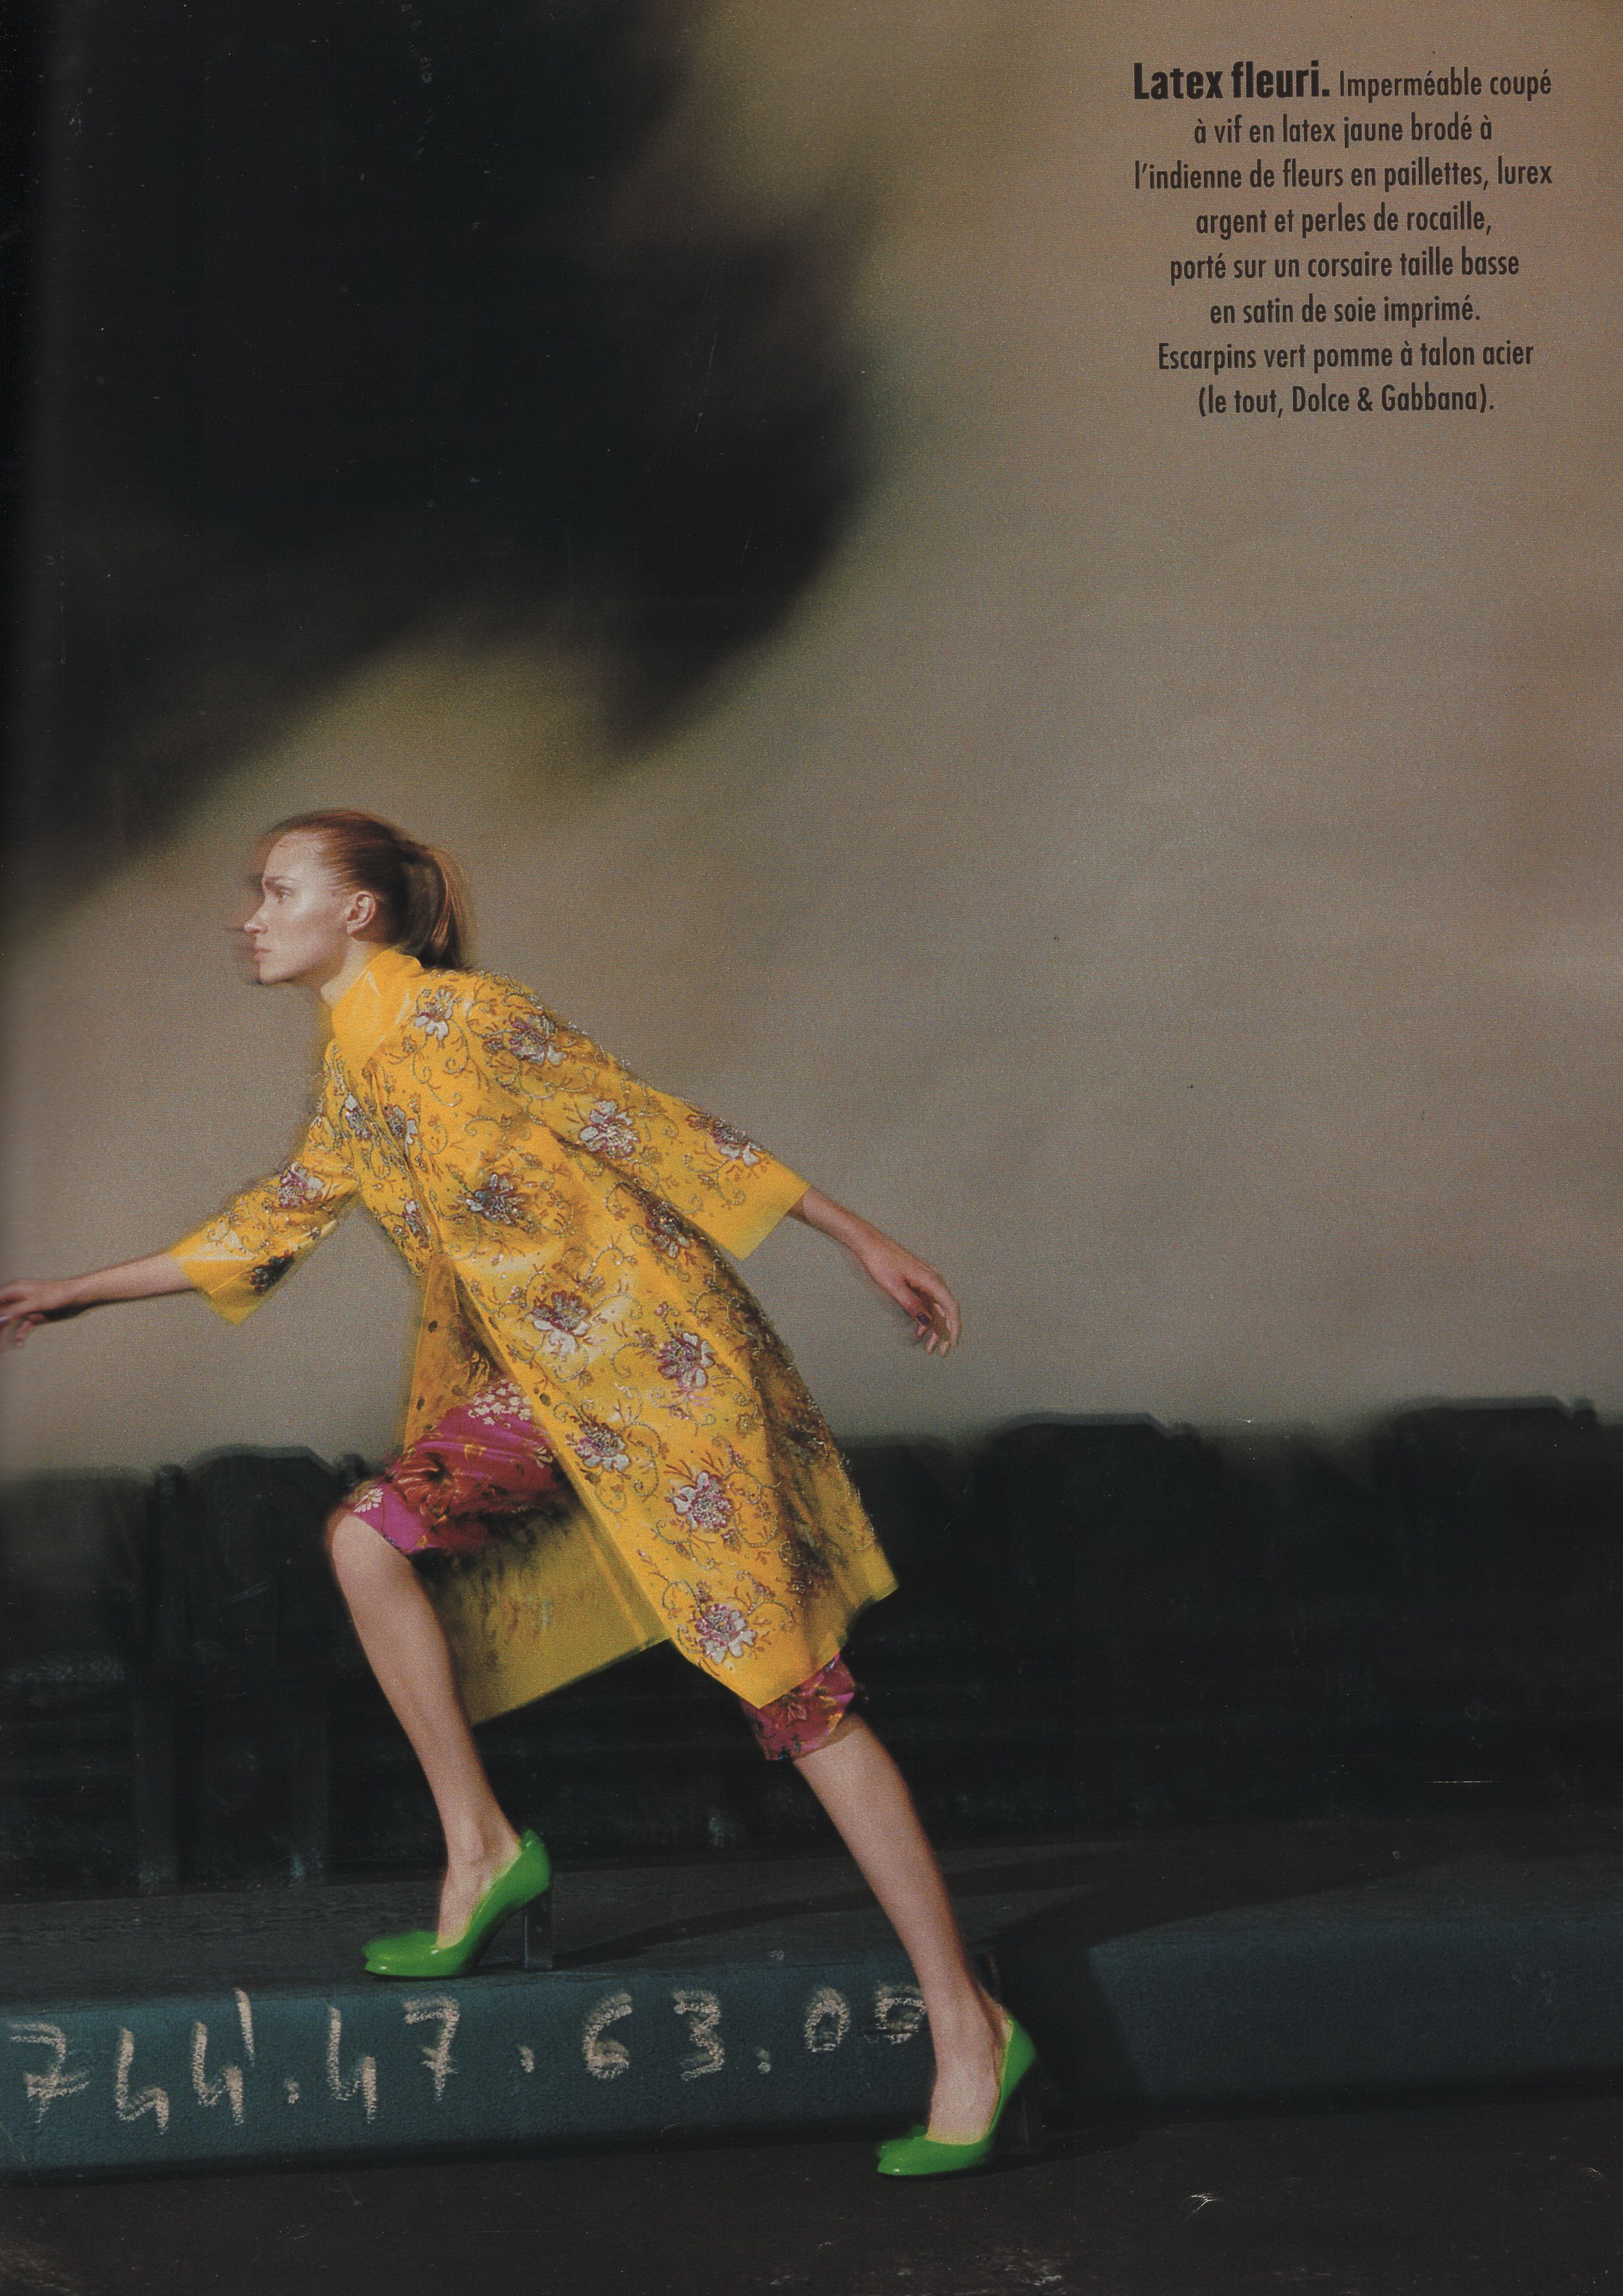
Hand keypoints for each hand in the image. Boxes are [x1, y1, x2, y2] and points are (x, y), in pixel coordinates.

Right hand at [0, 1278, 89, 1350]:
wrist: (78, 1296)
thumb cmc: (57, 1294)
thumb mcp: (34, 1303)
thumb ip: (15, 1310)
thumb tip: (1, 1317)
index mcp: (14, 1290)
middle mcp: (17, 1299)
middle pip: (1, 1314)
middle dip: (0, 1326)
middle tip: (0, 1344)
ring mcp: (25, 1308)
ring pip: (9, 1323)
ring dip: (5, 1334)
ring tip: (2, 1347)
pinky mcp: (34, 1317)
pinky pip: (22, 1328)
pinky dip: (19, 1335)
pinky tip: (18, 1344)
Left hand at [846, 1235, 961, 1355]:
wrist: (869, 1244)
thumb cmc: (881, 1262)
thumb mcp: (894, 1287)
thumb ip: (911, 1305)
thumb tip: (926, 1323)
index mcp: (931, 1280)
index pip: (950, 1307)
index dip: (954, 1327)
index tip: (952, 1343)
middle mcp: (933, 1280)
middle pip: (945, 1311)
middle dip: (944, 1333)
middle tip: (941, 1352)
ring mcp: (926, 1282)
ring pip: (936, 1309)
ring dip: (934, 1329)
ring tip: (929, 1347)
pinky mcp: (917, 1283)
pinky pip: (927, 1304)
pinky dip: (925, 1319)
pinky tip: (919, 1332)